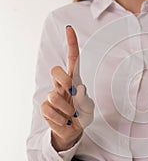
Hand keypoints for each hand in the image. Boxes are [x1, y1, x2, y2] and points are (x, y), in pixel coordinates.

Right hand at [40, 26, 94, 150]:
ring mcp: (52, 95)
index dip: (71, 44)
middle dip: (63, 80)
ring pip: (53, 95)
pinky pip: (49, 110)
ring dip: (66, 109)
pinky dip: (60, 119)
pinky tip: (64, 120)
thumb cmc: (82, 115)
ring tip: (71, 115)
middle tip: (71, 92)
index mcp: (75, 80)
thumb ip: (85, 100)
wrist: (74, 130)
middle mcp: (62, 85)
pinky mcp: (45, 107)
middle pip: (56, 71)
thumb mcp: (89, 109)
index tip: (69, 29)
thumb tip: (79, 89)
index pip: (73, 59)